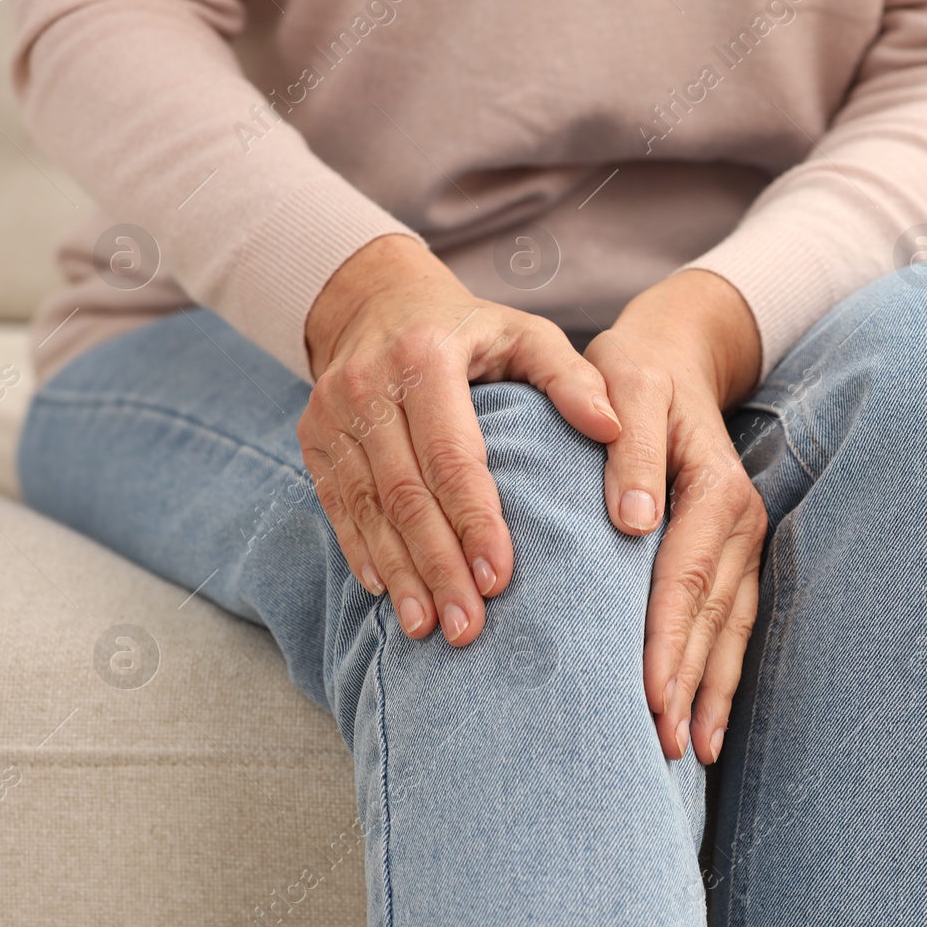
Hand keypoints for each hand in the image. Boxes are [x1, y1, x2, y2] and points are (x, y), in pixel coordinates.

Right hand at [300, 234, 621, 644]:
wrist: (375, 299)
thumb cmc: (472, 328)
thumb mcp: (527, 333)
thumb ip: (572, 377)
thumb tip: (613, 428)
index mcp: (427, 358)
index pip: (453, 456)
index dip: (475, 521)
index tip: (502, 578)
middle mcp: (369, 386)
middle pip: (406, 493)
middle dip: (438, 565)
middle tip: (468, 627)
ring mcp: (332, 414)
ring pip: (367, 509)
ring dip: (399, 574)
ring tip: (430, 628)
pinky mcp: (313, 438)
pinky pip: (338, 506)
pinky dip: (362, 554)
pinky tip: (388, 595)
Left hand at [584, 269, 766, 764]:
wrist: (674, 354)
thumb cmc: (634, 374)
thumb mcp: (627, 385)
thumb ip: (629, 452)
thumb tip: (633, 523)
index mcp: (715, 487)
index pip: (686, 577)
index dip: (668, 640)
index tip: (648, 696)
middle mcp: (740, 520)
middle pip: (712, 616)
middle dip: (688, 685)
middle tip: (661, 748)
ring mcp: (745, 541)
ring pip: (729, 629)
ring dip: (711, 693)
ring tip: (688, 752)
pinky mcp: (736, 555)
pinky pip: (734, 622)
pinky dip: (721, 673)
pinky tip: (707, 721)